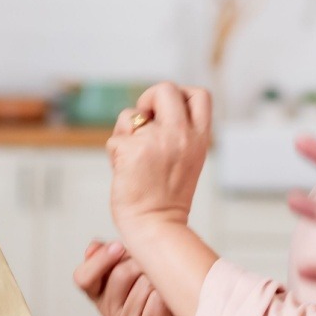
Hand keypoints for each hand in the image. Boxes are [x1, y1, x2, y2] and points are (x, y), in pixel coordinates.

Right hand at [74, 240, 180, 315]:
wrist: (180, 292)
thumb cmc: (148, 273)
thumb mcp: (124, 256)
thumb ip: (104, 251)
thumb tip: (94, 248)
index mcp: (95, 290)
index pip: (83, 278)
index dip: (100, 261)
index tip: (119, 246)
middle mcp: (106, 308)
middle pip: (119, 275)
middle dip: (138, 262)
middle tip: (148, 262)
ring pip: (142, 287)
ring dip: (155, 276)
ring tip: (159, 279)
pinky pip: (156, 302)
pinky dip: (164, 292)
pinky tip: (166, 294)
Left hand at [107, 83, 211, 239]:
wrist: (156, 227)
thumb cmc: (167, 198)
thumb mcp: (188, 160)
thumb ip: (178, 133)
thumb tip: (149, 111)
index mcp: (200, 138)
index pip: (200, 95)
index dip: (181, 94)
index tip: (168, 112)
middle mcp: (181, 135)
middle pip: (165, 88)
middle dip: (148, 99)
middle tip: (143, 121)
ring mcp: (156, 141)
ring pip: (131, 114)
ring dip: (126, 133)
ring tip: (133, 158)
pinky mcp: (132, 150)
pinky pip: (115, 138)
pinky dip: (115, 154)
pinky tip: (125, 172)